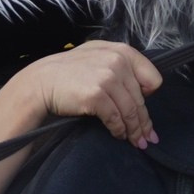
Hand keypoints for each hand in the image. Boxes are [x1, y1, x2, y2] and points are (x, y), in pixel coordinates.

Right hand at [24, 41, 162, 148]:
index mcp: (121, 51)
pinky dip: (119, 130)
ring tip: (137, 142)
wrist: (40, 82)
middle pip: (141, 99)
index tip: (142, 107)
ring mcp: (107, 78)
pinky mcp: (96, 95)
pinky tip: (118, 135)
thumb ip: (119, 65)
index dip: (148, 96)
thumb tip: (143, 90)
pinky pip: (115, 118)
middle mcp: (117, 62)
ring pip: (131, 111)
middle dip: (144, 122)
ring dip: (134, 130)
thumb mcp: (97, 56)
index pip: (152, 78)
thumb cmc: (68, 72)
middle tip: (148, 137)